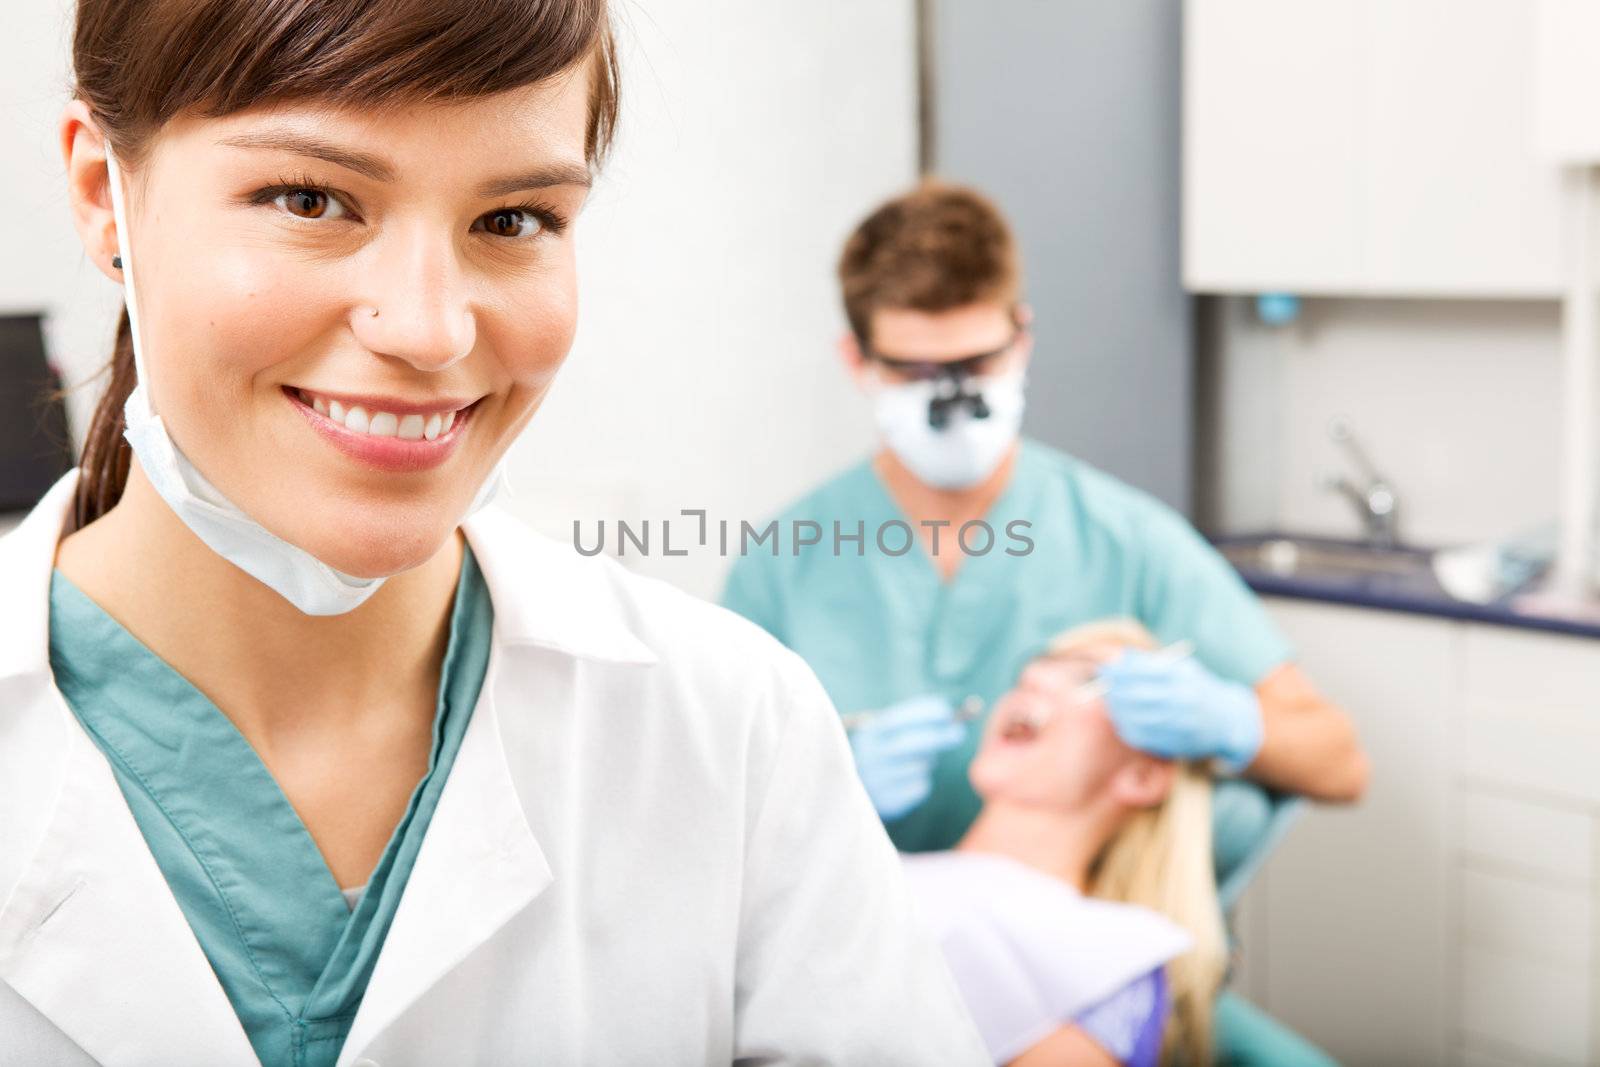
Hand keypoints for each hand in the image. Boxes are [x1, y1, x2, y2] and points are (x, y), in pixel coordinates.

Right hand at [846, 694, 965, 819]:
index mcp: (868, 734)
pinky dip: (921, 781)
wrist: (860, 790)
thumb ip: (917, 721)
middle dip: (937, 736)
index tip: (946, 712)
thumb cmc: (886, 753)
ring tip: (917, 761)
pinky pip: (919, 787)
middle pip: (908, 744)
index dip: (923, 714)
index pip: (897, 720)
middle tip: (959, 733)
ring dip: (927, 761)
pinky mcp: (888, 802)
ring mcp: (876, 781)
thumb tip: (953, 718)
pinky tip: (909, 780)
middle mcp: (868, 757)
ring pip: (918, 766)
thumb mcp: (891, 732)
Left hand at [1099, 650, 1262, 768]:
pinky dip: (1129, 729)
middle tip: (1103, 686)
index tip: (1105, 668)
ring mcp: (1182, 723)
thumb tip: (1118, 657)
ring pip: (1140, 718)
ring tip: (1111, 703)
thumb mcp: (1181, 668)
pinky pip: (1146, 738)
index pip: (1145, 671)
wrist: (1228, 720)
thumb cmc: (1197, 687)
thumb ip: (1151, 663)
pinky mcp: (1179, 742)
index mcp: (1185, 677)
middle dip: (1117, 690)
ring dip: (1119, 711)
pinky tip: (1122, 721)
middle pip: (1140, 695)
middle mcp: (1185, 699)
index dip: (1121, 670)